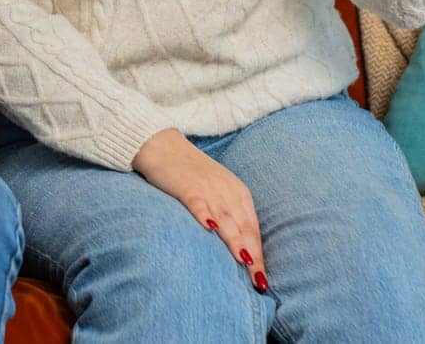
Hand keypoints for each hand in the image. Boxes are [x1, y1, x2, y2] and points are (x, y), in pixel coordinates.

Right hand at [133, 128, 267, 292]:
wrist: (163, 144)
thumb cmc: (191, 173)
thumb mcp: (218, 190)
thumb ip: (229, 215)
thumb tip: (241, 248)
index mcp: (238, 193)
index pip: (252, 228)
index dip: (259, 254)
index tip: (261, 278)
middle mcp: (227, 191)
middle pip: (243, 227)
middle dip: (252, 254)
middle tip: (257, 279)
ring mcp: (207, 188)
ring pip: (225, 218)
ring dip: (235, 239)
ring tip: (243, 260)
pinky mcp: (187, 185)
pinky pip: (198, 201)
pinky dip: (204, 214)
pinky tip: (209, 228)